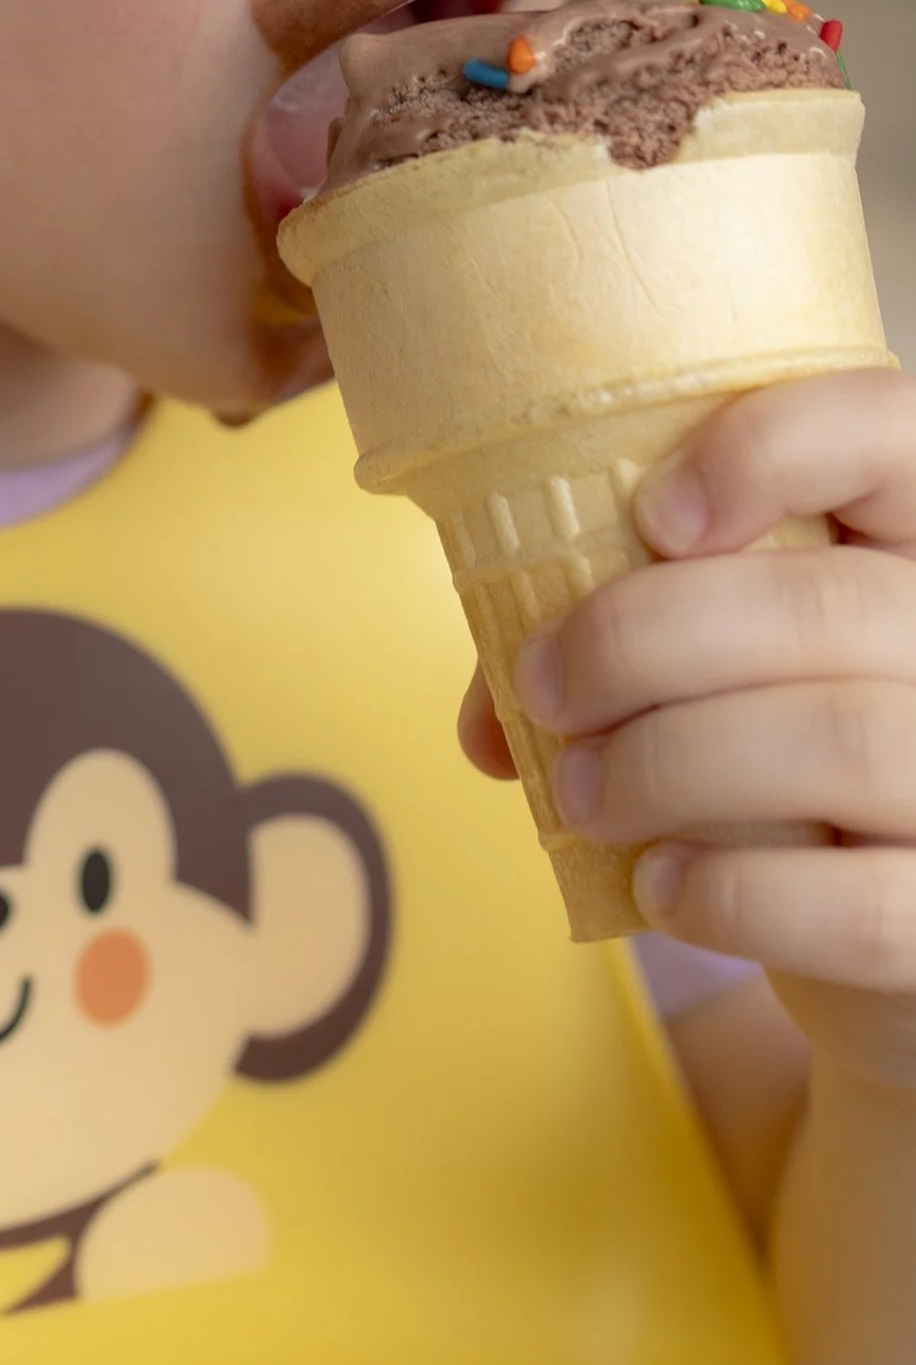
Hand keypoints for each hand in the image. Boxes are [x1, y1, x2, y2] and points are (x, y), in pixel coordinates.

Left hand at [463, 369, 915, 1085]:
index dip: (773, 449)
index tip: (652, 515)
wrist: (882, 935)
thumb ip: (611, 652)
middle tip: (547, 689)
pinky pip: (860, 906)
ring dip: (669, 763)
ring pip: (841, 742)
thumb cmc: (787, 781)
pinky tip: (667, 888)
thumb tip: (489, 722)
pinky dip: (735, 895)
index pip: (892, 428)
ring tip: (583, 795)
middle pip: (830, 605)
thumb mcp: (721, 678)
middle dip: (644, 639)